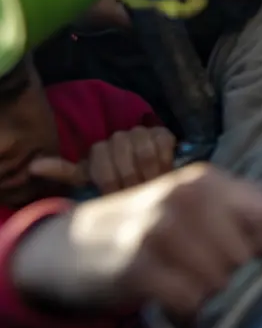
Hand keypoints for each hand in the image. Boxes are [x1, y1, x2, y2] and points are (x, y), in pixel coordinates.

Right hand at [10, 164, 261, 317]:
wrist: (68, 245)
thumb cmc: (145, 228)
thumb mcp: (192, 208)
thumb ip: (239, 217)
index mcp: (206, 179)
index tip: (252, 257)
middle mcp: (185, 196)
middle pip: (248, 254)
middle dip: (235, 275)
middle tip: (207, 276)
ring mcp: (160, 229)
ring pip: (222, 279)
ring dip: (209, 294)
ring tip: (186, 284)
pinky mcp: (137, 265)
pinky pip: (190, 299)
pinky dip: (186, 309)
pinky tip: (170, 298)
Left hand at [29, 126, 176, 194]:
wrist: (153, 190)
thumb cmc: (119, 190)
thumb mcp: (89, 184)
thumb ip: (64, 172)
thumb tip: (32, 166)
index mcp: (100, 150)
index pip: (100, 156)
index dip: (109, 179)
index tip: (114, 194)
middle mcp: (119, 137)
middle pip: (121, 153)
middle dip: (129, 178)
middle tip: (135, 194)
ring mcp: (142, 133)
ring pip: (142, 150)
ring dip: (148, 172)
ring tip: (150, 185)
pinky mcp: (163, 134)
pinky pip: (162, 144)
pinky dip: (163, 161)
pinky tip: (163, 172)